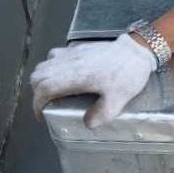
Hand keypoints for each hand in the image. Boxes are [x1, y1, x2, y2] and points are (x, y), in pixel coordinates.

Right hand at [30, 33, 155, 127]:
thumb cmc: (127, 73)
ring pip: (43, 65)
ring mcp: (71, 53)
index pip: (44, 87)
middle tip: (47, 105)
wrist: (136, 51)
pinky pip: (54, 57)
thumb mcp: (118, 99)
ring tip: (52, 93)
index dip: (38, 103)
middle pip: (38, 76)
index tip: (41, 114)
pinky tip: (62, 77)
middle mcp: (68, 62)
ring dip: (42, 80)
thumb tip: (88, 124)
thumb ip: (102, 114)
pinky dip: (50, 68)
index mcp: (76, 75)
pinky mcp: (76, 48)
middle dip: (37, 93)